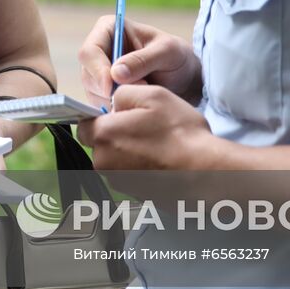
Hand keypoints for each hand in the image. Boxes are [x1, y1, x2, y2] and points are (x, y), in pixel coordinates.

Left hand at [76, 84, 216, 169]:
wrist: (206, 173)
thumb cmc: (181, 135)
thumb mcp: (153, 95)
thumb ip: (123, 93)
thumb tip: (113, 103)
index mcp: (104, 135)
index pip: (84, 124)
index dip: (102, 116)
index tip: (121, 114)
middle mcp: (104, 163)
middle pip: (100, 143)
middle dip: (117, 134)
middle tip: (146, 127)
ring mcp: (118, 182)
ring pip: (115, 160)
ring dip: (130, 152)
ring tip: (158, 145)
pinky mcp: (133, 194)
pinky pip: (130, 175)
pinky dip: (141, 168)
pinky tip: (162, 160)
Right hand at [78, 16, 201, 106]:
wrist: (184, 77)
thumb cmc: (177, 57)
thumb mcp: (167, 53)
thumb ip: (142, 60)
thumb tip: (115, 73)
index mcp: (109, 29)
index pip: (90, 51)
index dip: (97, 70)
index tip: (110, 87)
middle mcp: (99, 49)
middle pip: (88, 74)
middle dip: (109, 88)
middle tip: (138, 91)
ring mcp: (99, 71)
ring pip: (92, 92)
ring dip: (114, 100)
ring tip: (143, 93)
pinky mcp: (103, 91)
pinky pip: (100, 104)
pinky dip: (116, 108)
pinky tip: (136, 104)